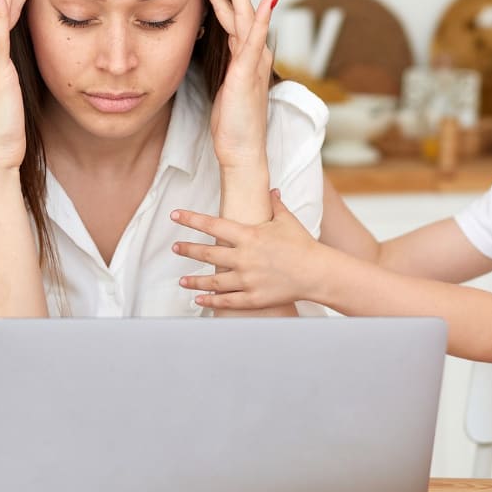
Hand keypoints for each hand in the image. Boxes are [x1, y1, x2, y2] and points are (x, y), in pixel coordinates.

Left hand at [172, 191, 319, 309]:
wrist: (316, 272)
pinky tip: (200, 299)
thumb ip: (274, 205)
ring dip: (194, 280)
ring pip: (212, 281)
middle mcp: (244, 258)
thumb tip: (271, 190)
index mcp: (249, 236)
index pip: (213, 225)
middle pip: (207, 253)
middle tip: (175, 248)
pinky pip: (226, 301)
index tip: (175, 215)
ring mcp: (247, 279)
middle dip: (188, 250)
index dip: (191, 219)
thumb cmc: (302, 244)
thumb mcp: (287, 220)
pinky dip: (210, 301)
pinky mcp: (253, 298)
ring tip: (182, 280)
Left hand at [192, 0, 277, 169]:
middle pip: (240, 7)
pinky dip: (261, 19)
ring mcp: (253, 62)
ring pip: (246, 15)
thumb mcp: (225, 87)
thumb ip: (226, 65)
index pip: (230, 14)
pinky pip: (256, 41)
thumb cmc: (233, 124)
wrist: (242, 151)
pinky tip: (264, 0)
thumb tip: (218, 48)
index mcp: (243, 55)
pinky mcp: (249, 74)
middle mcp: (252, 53)